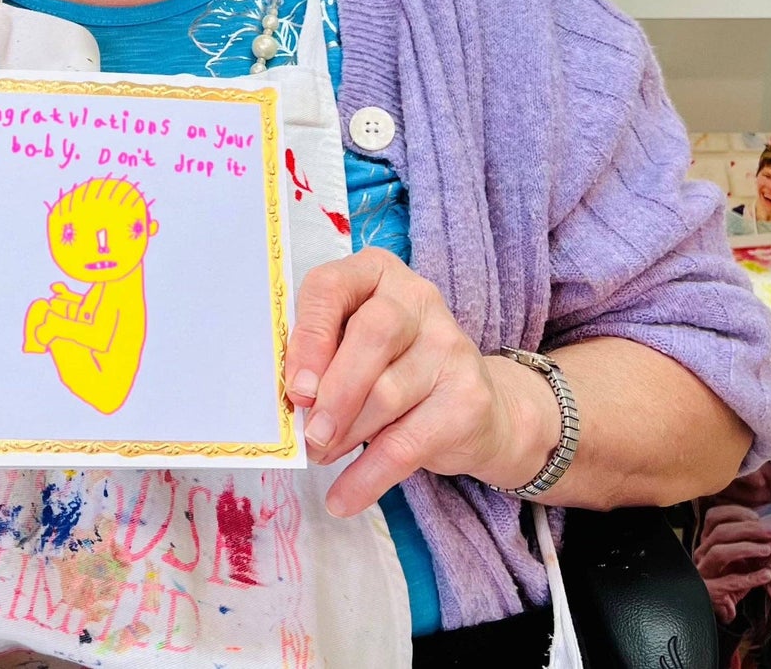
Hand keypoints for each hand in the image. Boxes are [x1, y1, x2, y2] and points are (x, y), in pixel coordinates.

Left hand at [284, 249, 559, 516]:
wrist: (480, 407)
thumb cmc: (393, 366)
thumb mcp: (354, 342)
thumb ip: (322, 353)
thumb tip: (290, 396)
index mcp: (377, 273)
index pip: (333, 286)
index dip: (310, 336)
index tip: (294, 386)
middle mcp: (419, 299)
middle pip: (373, 335)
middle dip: (334, 390)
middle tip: (309, 432)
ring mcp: (450, 347)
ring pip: (387, 393)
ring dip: (346, 434)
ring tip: (321, 454)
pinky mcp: (469, 399)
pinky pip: (408, 444)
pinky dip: (368, 477)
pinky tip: (341, 497)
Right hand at [693, 504, 770, 623]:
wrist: (719, 610)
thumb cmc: (729, 581)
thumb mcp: (738, 560)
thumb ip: (746, 545)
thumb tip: (767, 532)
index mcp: (706, 541)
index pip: (713, 516)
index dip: (734, 512)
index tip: (756, 516)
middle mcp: (702, 553)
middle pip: (719, 532)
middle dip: (748, 529)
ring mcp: (704, 572)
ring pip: (719, 552)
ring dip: (746, 548)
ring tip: (767, 550)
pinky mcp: (711, 591)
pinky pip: (731, 582)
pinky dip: (751, 578)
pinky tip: (766, 576)